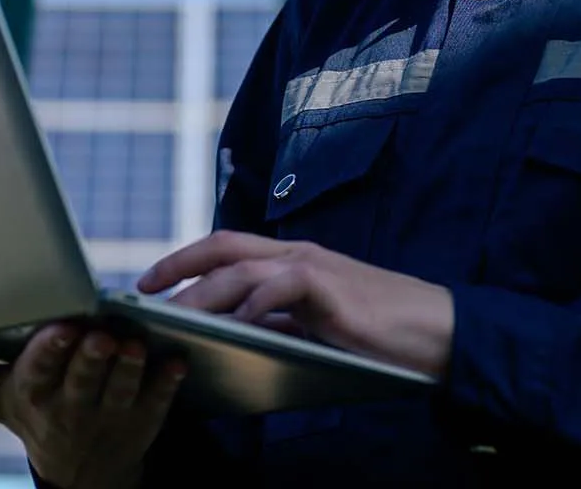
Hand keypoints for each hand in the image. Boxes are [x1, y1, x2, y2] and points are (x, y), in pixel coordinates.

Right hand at [0, 320, 184, 488]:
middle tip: (103, 334)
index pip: (38, 372)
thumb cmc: (26, 409)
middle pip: (81, 382)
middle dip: (91, 359)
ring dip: (130, 369)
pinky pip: (159, 404)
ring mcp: (108, 419)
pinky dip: (167, 384)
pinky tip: (175, 361)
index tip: (59, 328)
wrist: (76, 469)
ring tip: (134, 343)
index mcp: (30, 395)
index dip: (49, 352)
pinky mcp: (142, 424)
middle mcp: (68, 410)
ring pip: (121, 392)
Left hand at [137, 231, 455, 377]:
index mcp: (291, 259)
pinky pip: (282, 286)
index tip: (149, 282)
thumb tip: (233, 334)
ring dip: (203, 291)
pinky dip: (255, 303)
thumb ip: (278, 321)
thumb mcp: (316, 325)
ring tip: (173, 315)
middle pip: (223, 246)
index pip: (226, 249)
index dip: (184, 261)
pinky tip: (236, 324)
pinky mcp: (331, 288)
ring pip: (242, 268)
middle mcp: (296, 253)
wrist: (438, 332)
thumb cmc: (378, 332)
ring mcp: (314, 267)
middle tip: (143, 290)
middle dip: (178, 266)